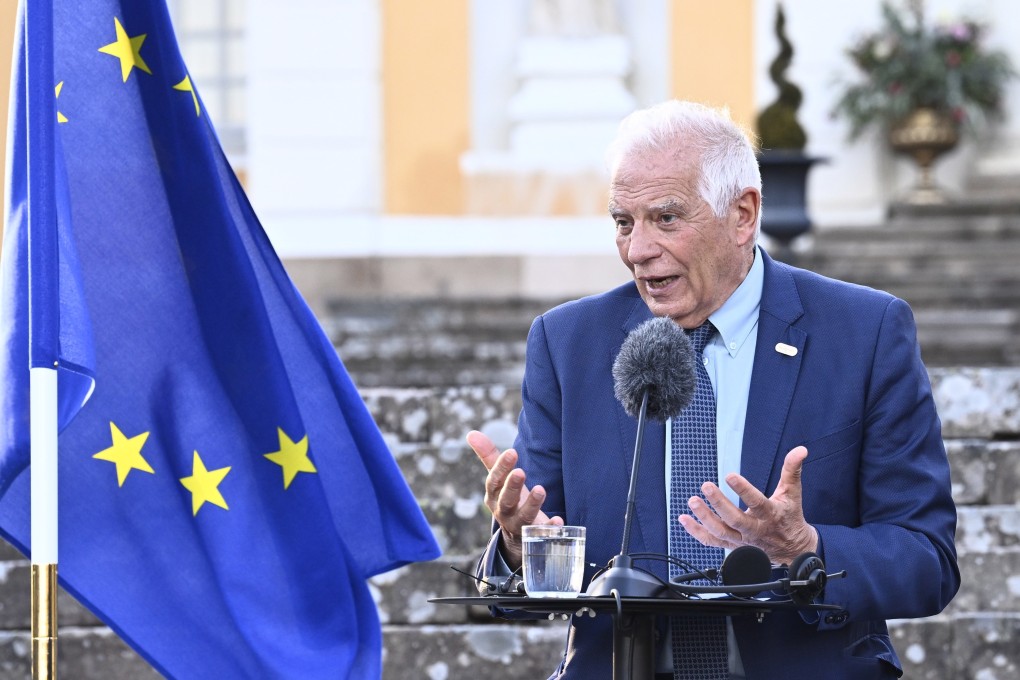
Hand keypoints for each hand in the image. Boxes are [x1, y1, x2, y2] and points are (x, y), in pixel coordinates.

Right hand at [467, 430, 562, 568]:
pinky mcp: (534, 535)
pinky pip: (542, 534)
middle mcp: (503, 511)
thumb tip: (471, 433)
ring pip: (523, 517)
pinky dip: (549, 528)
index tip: (512, 453)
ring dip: (532, 504)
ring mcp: (518, 525)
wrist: (516, 535)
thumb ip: (489, 456)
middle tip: (520, 472)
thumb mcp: (498, 479)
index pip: (494, 481)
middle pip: (505, 500)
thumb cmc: (508, 497)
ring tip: (541, 489)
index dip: (501, 467)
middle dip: (512, 486)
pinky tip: (559, 520)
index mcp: (493, 495)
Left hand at [677, 445, 818, 564]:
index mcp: (770, 515)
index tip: (730, 476)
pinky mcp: (733, 546)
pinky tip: (685, 519)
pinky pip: (713, 541)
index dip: (743, 490)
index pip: (757, 502)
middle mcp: (755, 530)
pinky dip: (697, 532)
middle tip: (706, 486)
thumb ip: (792, 470)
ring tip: (693, 502)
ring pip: (721, 532)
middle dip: (719, 504)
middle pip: (735, 520)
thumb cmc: (789, 517)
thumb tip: (800, 450)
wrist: (793, 549)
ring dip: (704, 518)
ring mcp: (743, 540)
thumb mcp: (793, 493)